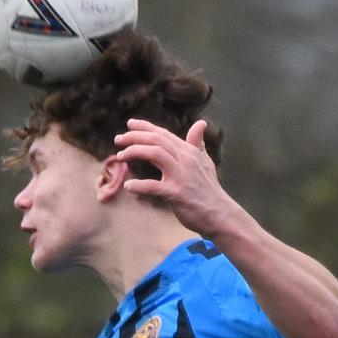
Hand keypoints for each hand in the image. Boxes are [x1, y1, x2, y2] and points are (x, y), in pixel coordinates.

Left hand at [111, 118, 233, 239]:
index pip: (164, 134)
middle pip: (156, 140)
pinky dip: (139, 185)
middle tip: (118, 139)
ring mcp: (180, 175)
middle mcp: (185, 159)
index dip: (145, 127)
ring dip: (134, 152)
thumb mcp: (205, 162)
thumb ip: (197, 144)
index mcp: (189, 151)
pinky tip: (128, 186)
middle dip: (134, 137)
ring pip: (155, 154)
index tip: (129, 124)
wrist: (219, 213)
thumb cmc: (209, 190)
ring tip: (120, 156)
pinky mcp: (176, 193)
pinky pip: (153, 186)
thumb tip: (200, 123)